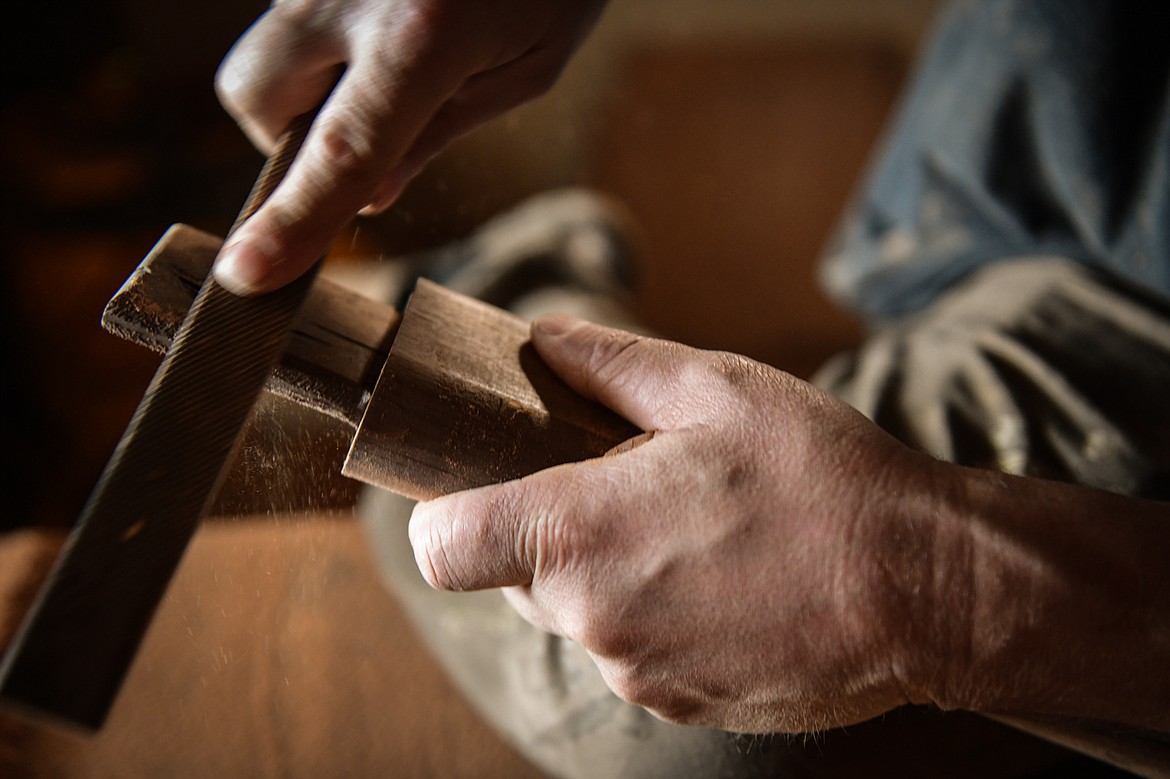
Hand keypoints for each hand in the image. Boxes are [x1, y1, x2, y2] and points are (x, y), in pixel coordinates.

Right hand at [213, 0, 606, 293]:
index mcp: (425, 36)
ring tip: (388, 70)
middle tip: (358, 133)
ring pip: (264, 56)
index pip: (342, 151)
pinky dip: (321, 48)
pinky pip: (290, 21)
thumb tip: (363, 199)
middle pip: (256, 97)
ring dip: (306, 91)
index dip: (293, 221)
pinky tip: (385, 32)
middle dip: (287, 139)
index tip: (246, 278)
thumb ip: (434, 136)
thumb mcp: (521, 72)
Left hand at [409, 314, 945, 733]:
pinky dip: (658, 615)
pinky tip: (727, 579)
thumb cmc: (824, 479)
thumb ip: (612, 364)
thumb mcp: (717, 389)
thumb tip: (545, 338)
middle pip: (515, 574)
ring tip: (696, 530)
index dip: (444, 512)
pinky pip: (635, 652)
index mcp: (579, 534)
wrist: (929, 586)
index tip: (482, 483)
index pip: (441, 545)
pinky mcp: (681, 705)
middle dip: (552, 530)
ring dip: (612, 573)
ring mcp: (638, 672)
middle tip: (628, 485)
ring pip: (580, 614)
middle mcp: (592, 619)